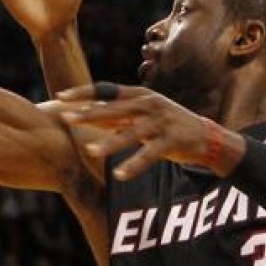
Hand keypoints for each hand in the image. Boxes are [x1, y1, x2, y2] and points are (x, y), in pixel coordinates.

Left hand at [57, 84, 225, 179]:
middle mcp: (149, 104)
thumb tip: (85, 115)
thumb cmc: (165, 125)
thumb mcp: (141, 115)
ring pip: (131, 133)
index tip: (61, 96)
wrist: (205, 136)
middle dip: (90, 114)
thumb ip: (116, 116)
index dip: (83, 93)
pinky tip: (120, 175)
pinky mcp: (173, 140)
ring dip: (111, 143)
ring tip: (91, 151)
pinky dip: (135, 165)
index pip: (106, 90)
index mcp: (139, 94)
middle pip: (115, 108)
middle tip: (67, 119)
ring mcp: (162, 122)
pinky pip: (150, 154)